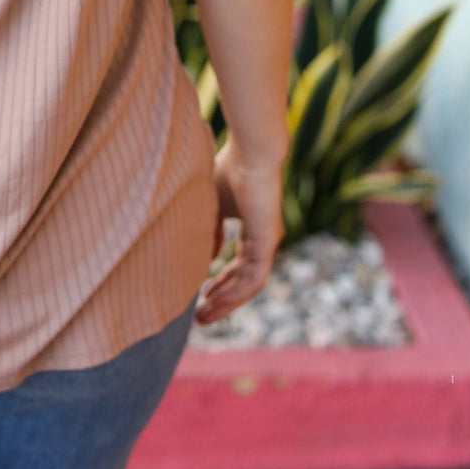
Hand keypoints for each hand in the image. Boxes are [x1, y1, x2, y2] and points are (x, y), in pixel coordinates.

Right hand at [195, 135, 283, 324]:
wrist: (252, 152)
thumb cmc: (230, 169)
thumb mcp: (213, 205)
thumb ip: (210, 231)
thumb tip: (207, 258)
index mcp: (253, 229)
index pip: (238, 265)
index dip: (220, 282)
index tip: (201, 295)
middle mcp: (263, 239)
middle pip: (244, 280)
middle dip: (222, 299)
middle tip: (201, 316)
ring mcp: (268, 242)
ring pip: (249, 284)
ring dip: (227, 301)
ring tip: (204, 314)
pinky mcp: (268, 242)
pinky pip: (254, 277)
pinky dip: (235, 291)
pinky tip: (214, 297)